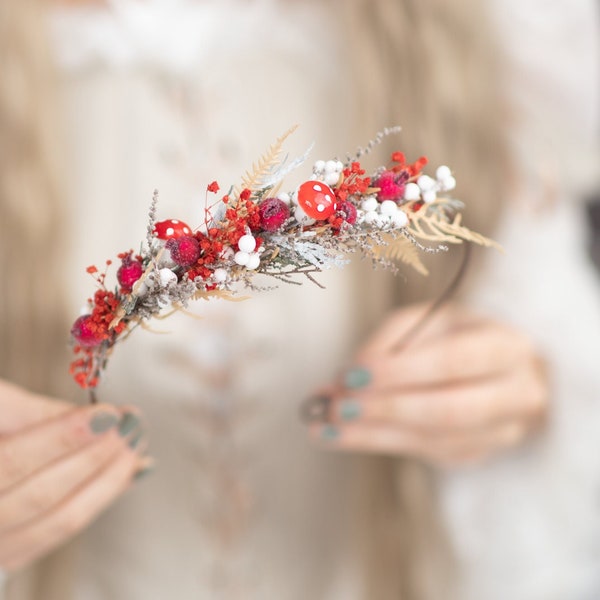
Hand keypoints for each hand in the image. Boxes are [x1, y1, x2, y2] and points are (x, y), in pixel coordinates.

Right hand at [0, 380, 148, 570]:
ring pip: (59, 519)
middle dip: (95, 456)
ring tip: (135, 445)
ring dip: (107, 479)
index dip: (64, 436)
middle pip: (41, 494)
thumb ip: (36, 412)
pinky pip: (62, 530)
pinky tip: (128, 473)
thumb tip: (102, 417)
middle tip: (131, 425)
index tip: (108, 413)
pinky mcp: (12, 551)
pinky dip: (99, 498)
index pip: (12, 461)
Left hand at [304, 304, 547, 466]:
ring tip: (323, 427)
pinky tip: (342, 435)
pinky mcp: (476, 453)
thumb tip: (342, 380)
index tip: (350, 376)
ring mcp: (501, 432)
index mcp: (507, 346)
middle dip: (385, 409)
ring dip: (372, 434)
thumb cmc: (456, 337)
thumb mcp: (428, 321)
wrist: (499, 371)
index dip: (400, 371)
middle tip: (336, 407)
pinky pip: (424, 453)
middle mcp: (516, 393)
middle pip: (448, 410)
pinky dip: (378, 443)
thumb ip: (390, 342)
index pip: (453, 361)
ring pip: (433, 441)